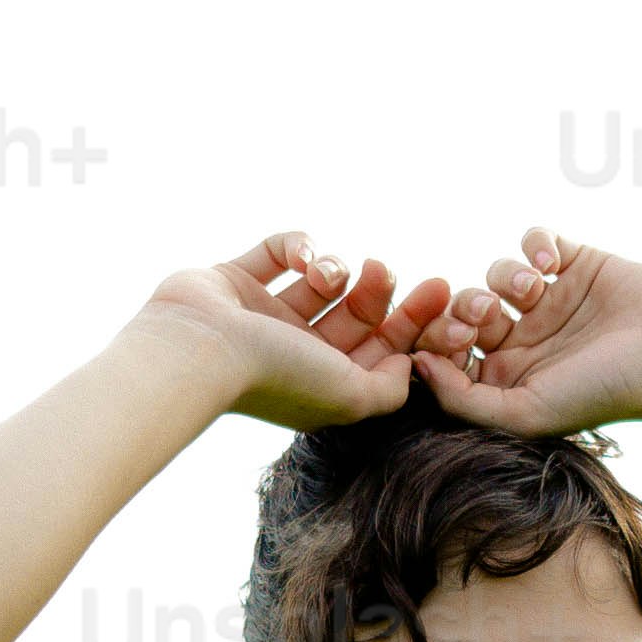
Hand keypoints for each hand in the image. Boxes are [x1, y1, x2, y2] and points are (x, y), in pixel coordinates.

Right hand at [152, 230, 452, 428]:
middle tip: (389, 270)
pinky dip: (298, 245)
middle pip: (358, 314)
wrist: (201, 349)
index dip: (413, 323)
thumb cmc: (276, 376)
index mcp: (323, 385)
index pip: (380, 350)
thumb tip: (409, 365)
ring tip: (331, 274)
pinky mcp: (238, 279)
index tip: (440, 293)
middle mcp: (296, 352)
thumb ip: (390, 389)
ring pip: (323, 281)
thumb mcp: (350, 397)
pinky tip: (303, 257)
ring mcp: (265, 315)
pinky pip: (280, 249)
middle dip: (380, 291)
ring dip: (337, 269)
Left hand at [419, 232, 641, 437]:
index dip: (444, 341)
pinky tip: (551, 263)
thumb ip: (464, 400)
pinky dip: (534, 244)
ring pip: (498, 272)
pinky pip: (535, 239)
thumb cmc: (604, 392)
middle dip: (468, 307)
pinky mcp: (576, 263)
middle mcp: (526, 339)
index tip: (459, 340)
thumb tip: (415, 367)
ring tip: (536, 289)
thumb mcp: (526, 413)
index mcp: (510, 379)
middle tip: (488, 314)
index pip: (454, 353)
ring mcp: (551, 299)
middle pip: (468, 310)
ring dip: (506, 276)